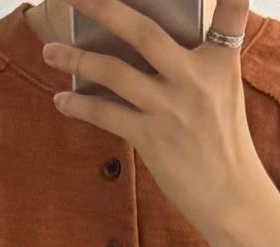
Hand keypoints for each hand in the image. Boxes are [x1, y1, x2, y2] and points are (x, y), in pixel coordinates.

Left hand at [41, 0, 261, 240]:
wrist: (229, 195)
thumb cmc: (223, 141)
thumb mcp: (223, 90)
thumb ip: (196, 60)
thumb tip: (149, 40)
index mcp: (218, 63)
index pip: (228, 16)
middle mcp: (193, 79)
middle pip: (144, 33)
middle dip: (104, 7)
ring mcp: (170, 108)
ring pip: (114, 72)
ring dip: (77, 60)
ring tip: (49, 51)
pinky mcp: (152, 138)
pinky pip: (106, 115)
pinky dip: (80, 106)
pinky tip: (61, 100)